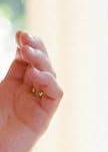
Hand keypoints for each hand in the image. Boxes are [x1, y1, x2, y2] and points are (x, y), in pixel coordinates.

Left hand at [0, 31, 62, 151]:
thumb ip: (9, 76)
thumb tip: (18, 52)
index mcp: (13, 87)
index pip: (26, 61)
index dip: (26, 46)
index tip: (21, 34)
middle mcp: (29, 94)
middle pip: (40, 66)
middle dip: (36, 50)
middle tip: (26, 39)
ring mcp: (38, 105)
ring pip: (50, 77)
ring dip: (41, 62)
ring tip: (28, 52)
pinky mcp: (44, 118)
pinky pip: (54, 96)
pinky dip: (49, 83)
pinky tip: (36, 74)